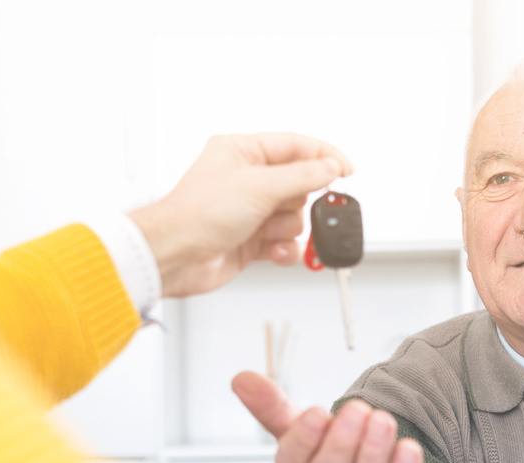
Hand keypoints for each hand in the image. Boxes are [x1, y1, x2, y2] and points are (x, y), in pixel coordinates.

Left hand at [130, 132, 351, 297]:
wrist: (177, 256)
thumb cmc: (199, 213)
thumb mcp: (260, 185)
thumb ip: (303, 175)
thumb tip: (330, 167)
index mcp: (242, 152)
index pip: (294, 146)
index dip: (324, 156)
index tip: (346, 170)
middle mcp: (246, 179)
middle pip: (298, 185)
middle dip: (296, 201)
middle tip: (284, 206)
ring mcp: (249, 211)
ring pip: (293, 216)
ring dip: (286, 228)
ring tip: (265, 231)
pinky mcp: (251, 240)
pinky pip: (284, 242)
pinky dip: (283, 249)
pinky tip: (273, 251)